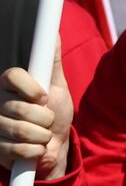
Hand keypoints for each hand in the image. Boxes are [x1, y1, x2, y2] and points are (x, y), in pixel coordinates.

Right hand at [0, 42, 72, 179]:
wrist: (53, 145)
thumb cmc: (53, 111)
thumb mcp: (56, 85)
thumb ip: (51, 61)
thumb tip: (52, 34)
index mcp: (9, 85)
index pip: (12, 76)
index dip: (31, 88)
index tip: (44, 97)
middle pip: (22, 108)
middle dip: (45, 118)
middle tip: (47, 119)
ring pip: (22, 130)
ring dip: (42, 135)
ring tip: (42, 134)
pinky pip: (20, 150)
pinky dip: (37, 151)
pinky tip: (35, 148)